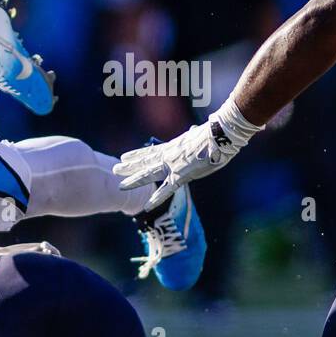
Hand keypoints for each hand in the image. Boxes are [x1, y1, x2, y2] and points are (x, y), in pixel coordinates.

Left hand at [114, 121, 240, 210]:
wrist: (221, 134)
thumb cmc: (216, 134)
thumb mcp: (200, 134)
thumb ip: (194, 136)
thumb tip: (195, 130)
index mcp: (173, 147)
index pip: (151, 152)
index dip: (137, 155)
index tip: (124, 157)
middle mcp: (169, 155)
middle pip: (145, 162)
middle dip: (129, 166)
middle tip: (114, 169)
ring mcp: (173, 164)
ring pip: (149, 173)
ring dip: (134, 179)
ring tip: (119, 184)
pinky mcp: (181, 174)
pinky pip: (167, 190)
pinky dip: (157, 198)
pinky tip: (146, 206)